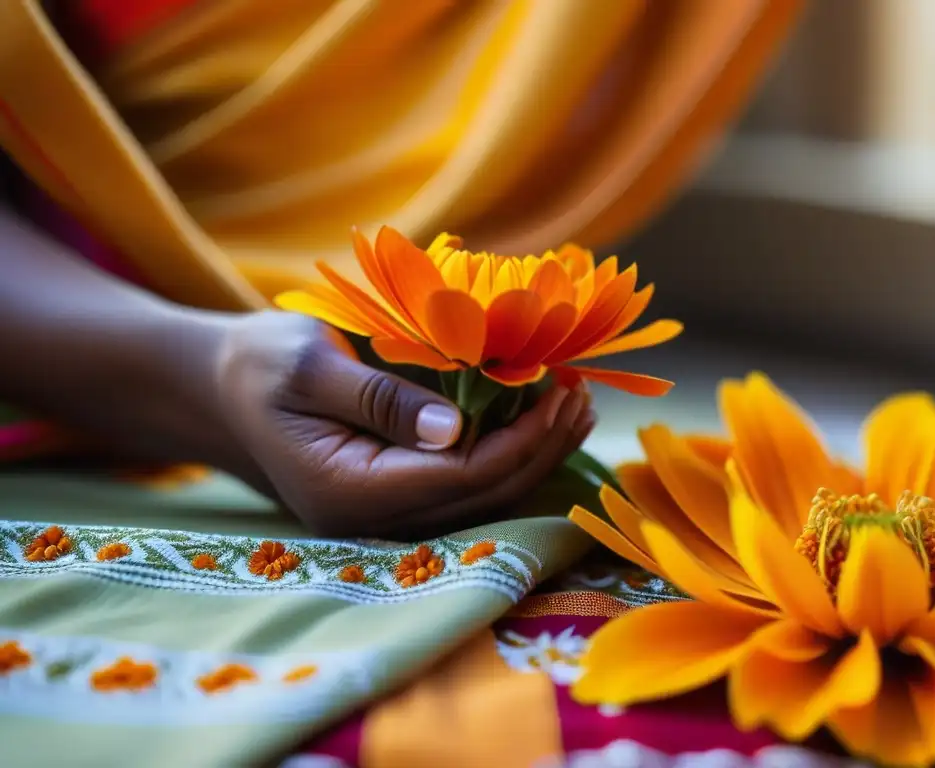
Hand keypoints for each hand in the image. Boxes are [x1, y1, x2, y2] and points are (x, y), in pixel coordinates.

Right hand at [212, 311, 595, 539]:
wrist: (218, 390)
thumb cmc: (255, 366)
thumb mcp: (307, 365)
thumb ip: (379, 399)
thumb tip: (454, 428)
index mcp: (348, 490)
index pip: (457, 476)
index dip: (518, 440)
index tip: (560, 392)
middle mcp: (372, 517)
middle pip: (479, 495)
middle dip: (539, 449)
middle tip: (583, 396)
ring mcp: (383, 512)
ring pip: (478, 496)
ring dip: (533, 454)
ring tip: (578, 408)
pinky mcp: (392, 493)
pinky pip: (462, 482)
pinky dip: (506, 451)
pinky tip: (537, 421)